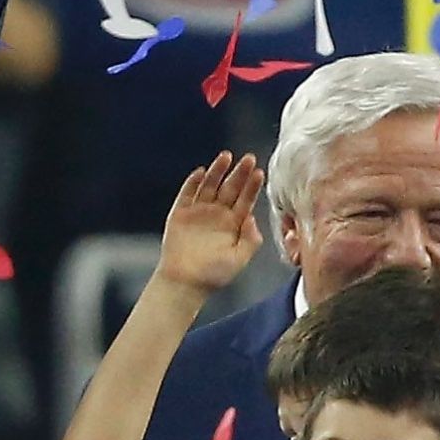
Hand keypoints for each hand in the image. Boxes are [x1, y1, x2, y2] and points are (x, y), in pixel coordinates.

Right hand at [154, 151, 263, 294]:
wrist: (185, 283)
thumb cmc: (213, 275)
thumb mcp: (239, 259)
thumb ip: (250, 240)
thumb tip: (252, 217)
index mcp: (233, 224)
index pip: (245, 199)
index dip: (252, 186)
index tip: (259, 173)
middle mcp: (217, 215)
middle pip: (230, 188)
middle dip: (239, 173)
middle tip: (248, 159)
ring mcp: (198, 212)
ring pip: (210, 186)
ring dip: (218, 171)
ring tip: (226, 157)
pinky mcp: (180, 214)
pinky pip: (187, 193)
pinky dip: (193, 182)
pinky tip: (201, 172)